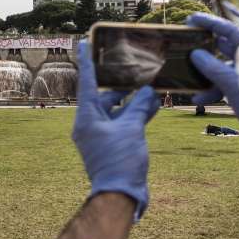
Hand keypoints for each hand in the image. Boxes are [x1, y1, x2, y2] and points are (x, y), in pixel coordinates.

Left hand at [73, 41, 160, 220]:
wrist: (121, 195)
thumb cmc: (120, 161)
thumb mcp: (131, 128)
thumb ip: (139, 106)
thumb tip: (148, 91)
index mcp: (86, 118)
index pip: (87, 83)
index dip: (88, 61)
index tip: (84, 42)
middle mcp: (90, 125)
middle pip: (104, 97)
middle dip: (121, 85)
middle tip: (135, 69)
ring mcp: (101, 136)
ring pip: (117, 111)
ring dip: (133, 101)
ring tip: (152, 88)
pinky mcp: (113, 145)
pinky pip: (124, 123)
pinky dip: (136, 115)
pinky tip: (153, 105)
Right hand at [186, 13, 238, 139]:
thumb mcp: (234, 86)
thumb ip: (214, 69)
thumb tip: (195, 54)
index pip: (229, 30)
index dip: (209, 23)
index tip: (191, 19)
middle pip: (224, 47)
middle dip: (204, 48)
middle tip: (185, 44)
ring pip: (222, 68)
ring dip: (205, 75)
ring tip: (188, 81)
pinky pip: (226, 84)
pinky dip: (212, 90)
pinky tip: (199, 100)